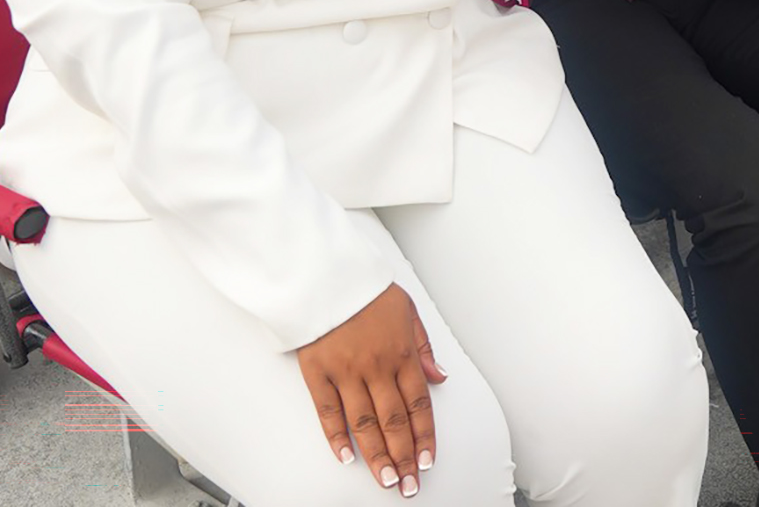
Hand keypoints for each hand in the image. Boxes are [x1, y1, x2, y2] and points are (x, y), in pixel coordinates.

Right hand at [296, 284, 442, 493]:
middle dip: (404, 457)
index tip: (427, 461)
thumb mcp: (408, 310)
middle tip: (408, 484)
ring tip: (386, 480)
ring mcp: (346, 371)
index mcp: (402, 352)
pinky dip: (337, 437)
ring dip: (377, 456)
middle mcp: (377, 366)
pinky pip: (328, 412)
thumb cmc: (366, 289)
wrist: (325, 273)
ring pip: (366, 423)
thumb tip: (440, 376)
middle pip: (394, 421)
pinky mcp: (318, 372)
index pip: (418, 404)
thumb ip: (424, 346)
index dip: (425, 436)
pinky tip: (347, 457)